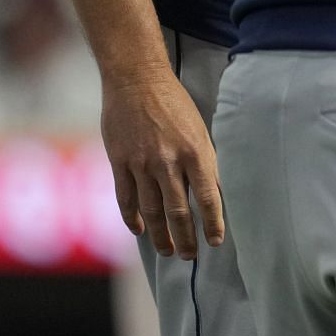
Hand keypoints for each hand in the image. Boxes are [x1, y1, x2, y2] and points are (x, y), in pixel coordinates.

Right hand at [101, 70, 222, 259]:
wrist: (137, 80)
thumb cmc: (175, 102)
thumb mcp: (200, 128)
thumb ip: (204, 159)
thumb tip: (213, 191)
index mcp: (196, 151)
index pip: (209, 197)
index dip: (213, 223)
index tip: (216, 241)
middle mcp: (169, 161)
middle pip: (179, 211)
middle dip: (186, 237)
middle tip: (191, 255)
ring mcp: (141, 163)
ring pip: (152, 210)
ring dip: (160, 235)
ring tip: (168, 251)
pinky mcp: (119, 162)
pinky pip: (125, 198)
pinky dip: (132, 218)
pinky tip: (139, 231)